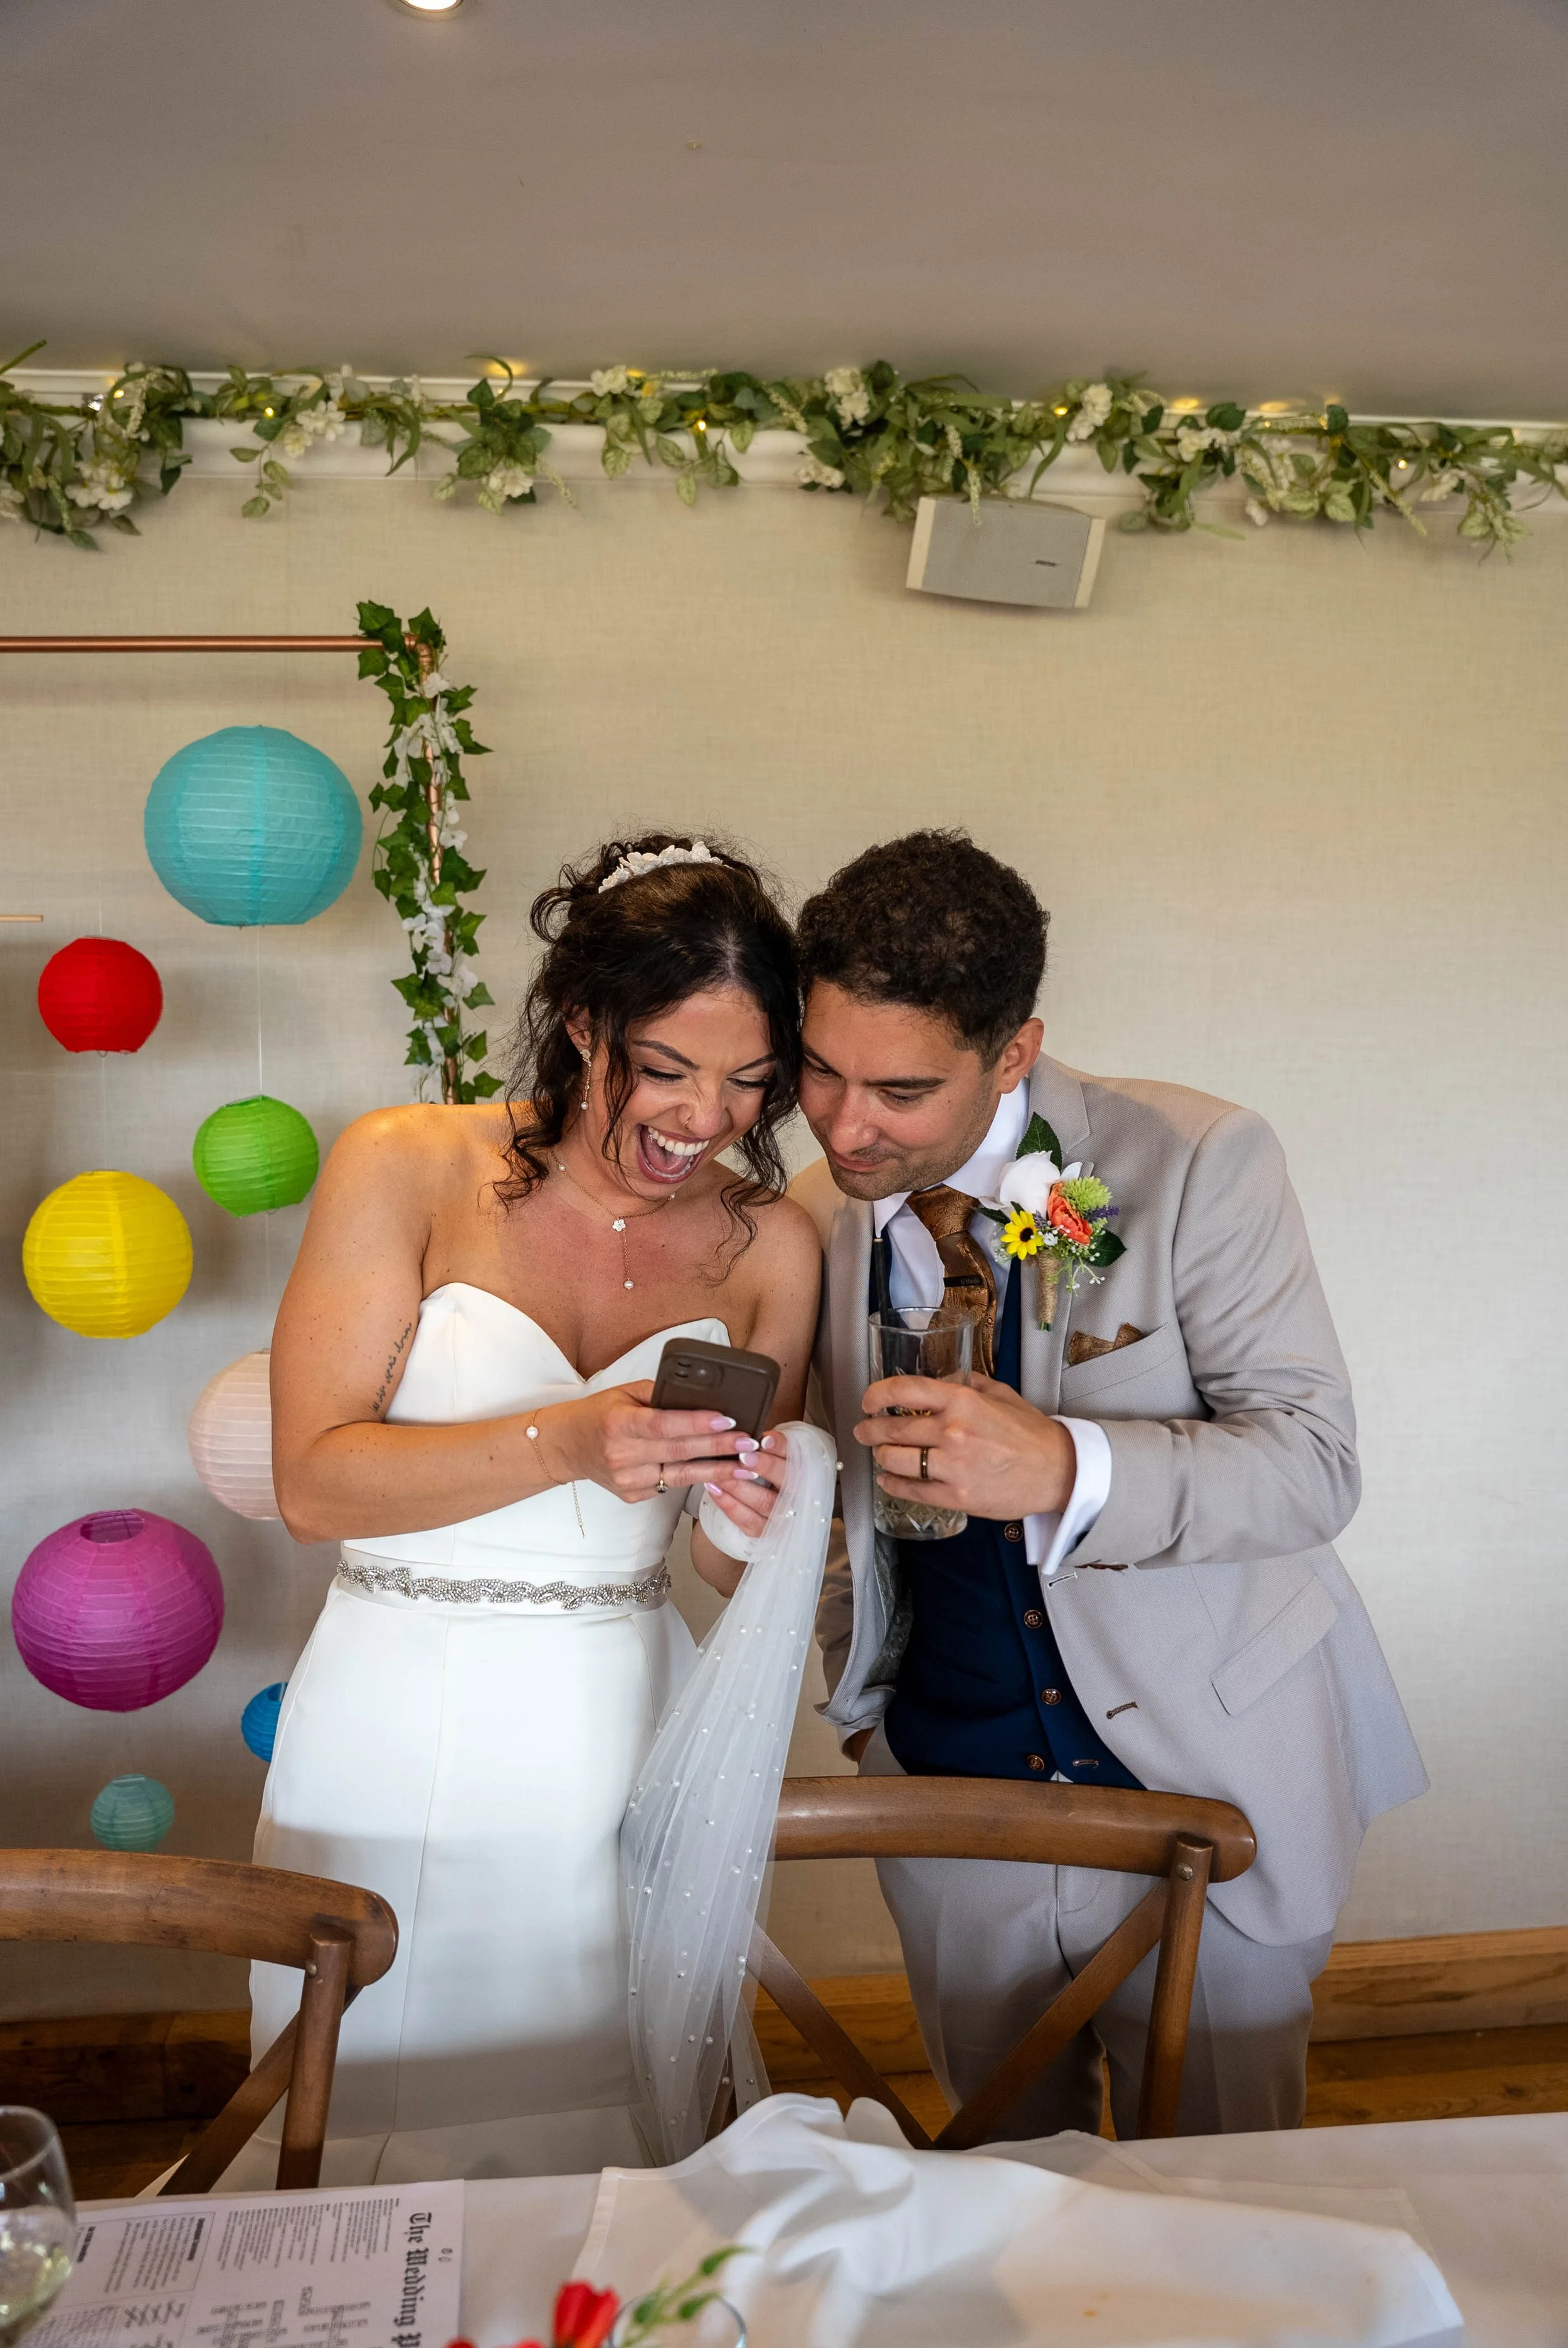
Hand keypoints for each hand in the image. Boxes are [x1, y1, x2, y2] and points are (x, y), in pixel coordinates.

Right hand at [544, 1380, 753, 1502]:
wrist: (567, 1447)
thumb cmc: (598, 1415)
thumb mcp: (623, 1393)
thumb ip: (658, 1394)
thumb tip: (698, 1397)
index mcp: (619, 1423)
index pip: (664, 1425)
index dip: (697, 1423)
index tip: (728, 1419)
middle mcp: (622, 1455)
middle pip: (679, 1452)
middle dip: (719, 1448)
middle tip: (749, 1443)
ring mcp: (627, 1480)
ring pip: (680, 1475)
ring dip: (716, 1471)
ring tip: (745, 1465)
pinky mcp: (632, 1496)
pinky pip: (669, 1486)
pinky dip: (695, 1479)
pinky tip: (719, 1475)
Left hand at [701, 1425, 789, 1544]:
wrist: (767, 1511)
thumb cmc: (769, 1475)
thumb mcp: (773, 1456)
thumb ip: (769, 1446)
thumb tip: (751, 1434)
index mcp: (802, 1471)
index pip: (796, 1456)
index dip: (782, 1447)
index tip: (765, 1438)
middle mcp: (797, 1495)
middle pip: (787, 1480)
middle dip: (765, 1467)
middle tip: (745, 1456)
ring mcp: (781, 1516)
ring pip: (763, 1501)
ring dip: (740, 1484)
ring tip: (720, 1471)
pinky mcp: (764, 1531)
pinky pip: (746, 1519)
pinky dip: (729, 1503)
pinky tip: (714, 1489)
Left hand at [853, 1372, 1075, 1521]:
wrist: (1057, 1471)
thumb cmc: (1029, 1432)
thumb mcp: (999, 1393)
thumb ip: (965, 1382)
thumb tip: (936, 1381)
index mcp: (962, 1401)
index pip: (905, 1390)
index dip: (877, 1394)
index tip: (868, 1401)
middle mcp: (953, 1431)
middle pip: (893, 1429)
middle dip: (870, 1429)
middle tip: (864, 1430)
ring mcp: (953, 1466)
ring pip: (895, 1460)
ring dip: (880, 1456)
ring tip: (879, 1454)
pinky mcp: (957, 1496)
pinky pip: (912, 1490)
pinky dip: (892, 1484)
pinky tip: (887, 1480)